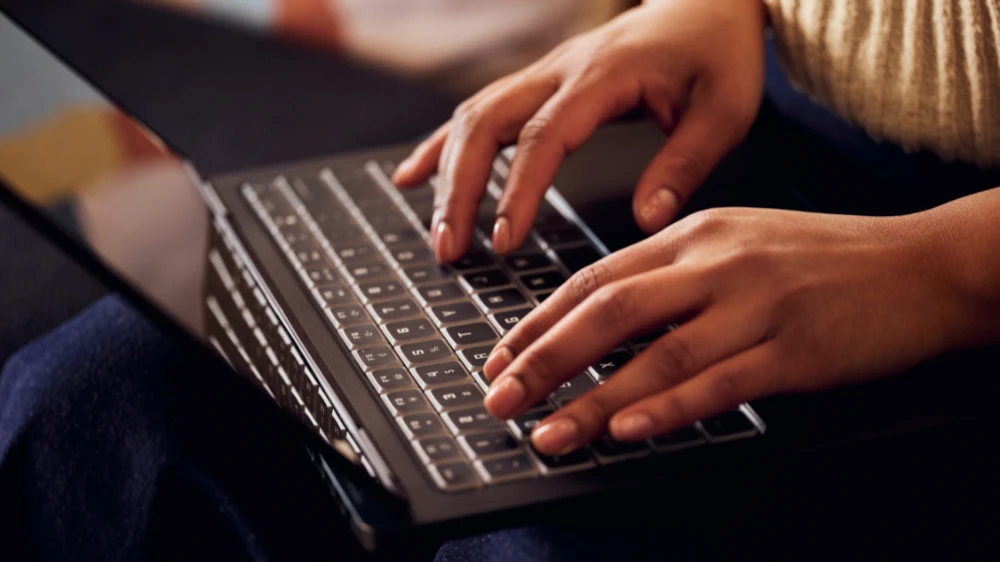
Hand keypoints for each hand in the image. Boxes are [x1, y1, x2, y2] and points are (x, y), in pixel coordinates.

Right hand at [392, 0, 766, 261]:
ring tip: (438, 232)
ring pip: (473, 115)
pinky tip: (416, 175)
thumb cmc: (717, 55)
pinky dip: (444, 145)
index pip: (545, 136)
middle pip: (486, 122)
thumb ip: (685, 164)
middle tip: (450, 249)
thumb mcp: (725, 111)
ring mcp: (544, 72)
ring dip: (446, 172)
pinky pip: (480, 110)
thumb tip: (647, 220)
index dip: (518, 190)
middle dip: (458, 188)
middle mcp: (561, 69)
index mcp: (604, 76)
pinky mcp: (539, 83)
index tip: (504, 240)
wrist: (706, 2)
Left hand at [480, 207, 973, 454]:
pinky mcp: (793, 351)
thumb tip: (602, 319)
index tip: (502, 355)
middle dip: (544, 359)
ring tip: (549, 431)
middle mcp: (716, 263)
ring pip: (656, 355)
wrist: (916, 266)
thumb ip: (672, 275)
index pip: (597, 278)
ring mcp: (755, 306)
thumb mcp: (736, 244)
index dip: (541, 320)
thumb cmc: (820, 259)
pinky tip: (629, 430)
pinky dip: (668, 408)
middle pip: (610, 311)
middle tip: (501, 397)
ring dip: (593, 399)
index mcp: (694, 234)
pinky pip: (719, 382)